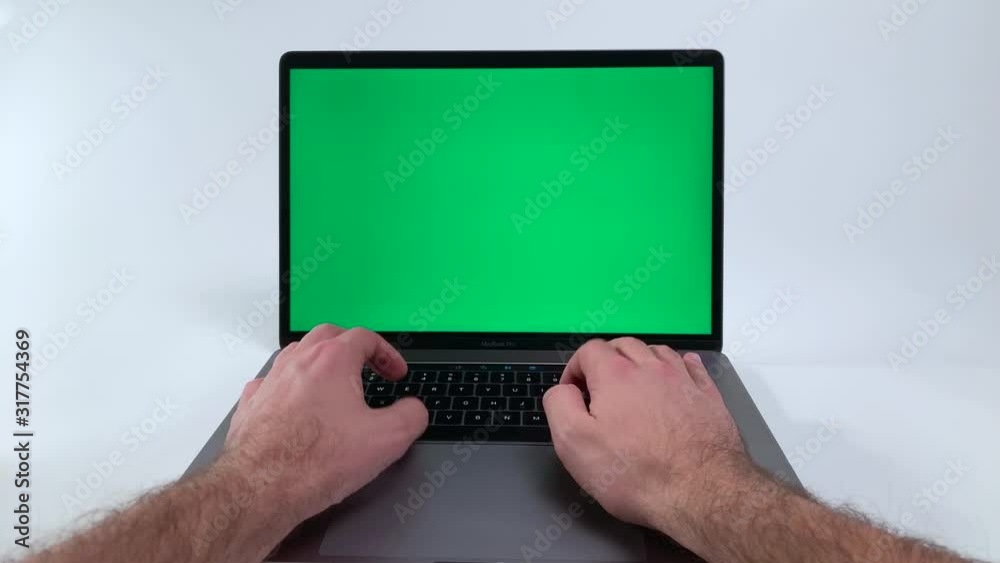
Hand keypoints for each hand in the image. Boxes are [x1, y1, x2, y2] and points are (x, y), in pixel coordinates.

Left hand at [221, 325, 427, 523]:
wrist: (259, 488)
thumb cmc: (313, 462)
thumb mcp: (387, 439)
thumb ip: (411, 416)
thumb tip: (414, 410)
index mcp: (332, 360)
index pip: (365, 337)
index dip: (387, 353)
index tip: (395, 373)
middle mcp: (298, 362)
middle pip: (328, 336)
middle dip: (351, 347)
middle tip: (366, 366)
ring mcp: (270, 382)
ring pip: (297, 355)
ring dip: (319, 363)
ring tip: (333, 384)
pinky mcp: (251, 405)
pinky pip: (272, 383)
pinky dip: (289, 388)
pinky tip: (295, 407)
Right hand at [542, 338, 750, 536]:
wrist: (700, 493)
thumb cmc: (638, 474)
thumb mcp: (574, 443)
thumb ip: (560, 405)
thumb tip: (562, 390)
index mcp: (616, 375)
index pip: (589, 350)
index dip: (575, 367)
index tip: (573, 389)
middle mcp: (651, 369)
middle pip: (624, 346)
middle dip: (606, 359)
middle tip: (599, 384)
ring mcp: (683, 381)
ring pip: (658, 352)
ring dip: (641, 359)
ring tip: (633, 380)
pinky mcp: (707, 397)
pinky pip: (693, 367)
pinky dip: (680, 365)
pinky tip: (678, 375)